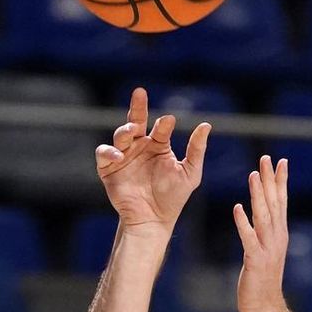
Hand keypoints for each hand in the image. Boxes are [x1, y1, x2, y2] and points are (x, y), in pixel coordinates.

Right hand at [96, 88, 210, 233]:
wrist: (153, 219)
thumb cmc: (173, 197)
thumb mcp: (190, 173)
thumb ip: (196, 150)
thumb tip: (207, 125)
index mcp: (158, 145)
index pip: (160, 127)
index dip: (164, 123)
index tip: (169, 121)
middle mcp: (140, 147)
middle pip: (136, 120)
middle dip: (137, 106)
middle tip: (140, 92)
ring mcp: (124, 157)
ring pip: (120, 135)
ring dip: (124, 129)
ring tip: (131, 130)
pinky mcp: (109, 169)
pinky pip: (104, 153)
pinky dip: (109, 152)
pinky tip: (119, 155)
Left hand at [234, 155, 288, 311]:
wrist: (265, 306)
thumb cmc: (263, 278)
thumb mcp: (267, 249)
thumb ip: (266, 230)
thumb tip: (263, 212)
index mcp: (279, 233)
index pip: (281, 201)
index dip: (280, 181)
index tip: (280, 161)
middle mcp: (277, 237)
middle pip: (274, 203)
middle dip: (270, 180)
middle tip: (266, 158)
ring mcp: (267, 248)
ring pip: (263, 216)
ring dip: (258, 195)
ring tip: (253, 175)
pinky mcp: (255, 260)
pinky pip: (249, 238)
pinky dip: (244, 222)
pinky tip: (237, 208)